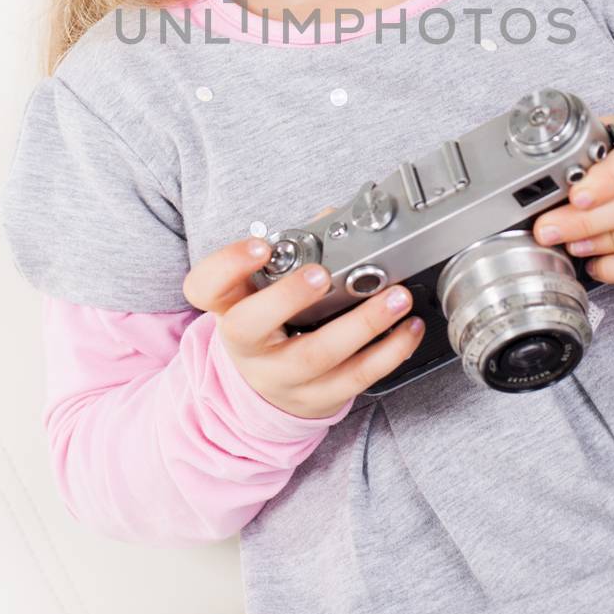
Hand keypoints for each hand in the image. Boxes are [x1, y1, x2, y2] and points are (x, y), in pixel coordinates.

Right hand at [181, 207, 424, 419]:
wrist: (270, 391)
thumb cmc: (273, 325)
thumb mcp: (265, 290)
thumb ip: (296, 251)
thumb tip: (334, 216)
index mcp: (230, 308)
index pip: (205, 286)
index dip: (228, 264)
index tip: (260, 245)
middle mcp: (248, 346)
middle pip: (251, 326)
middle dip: (288, 297)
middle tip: (322, 274)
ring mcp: (281, 377)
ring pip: (316, 356)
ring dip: (363, 324)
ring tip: (397, 298)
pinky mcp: (318, 398)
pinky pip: (356, 378)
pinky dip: (389, 352)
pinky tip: (409, 329)